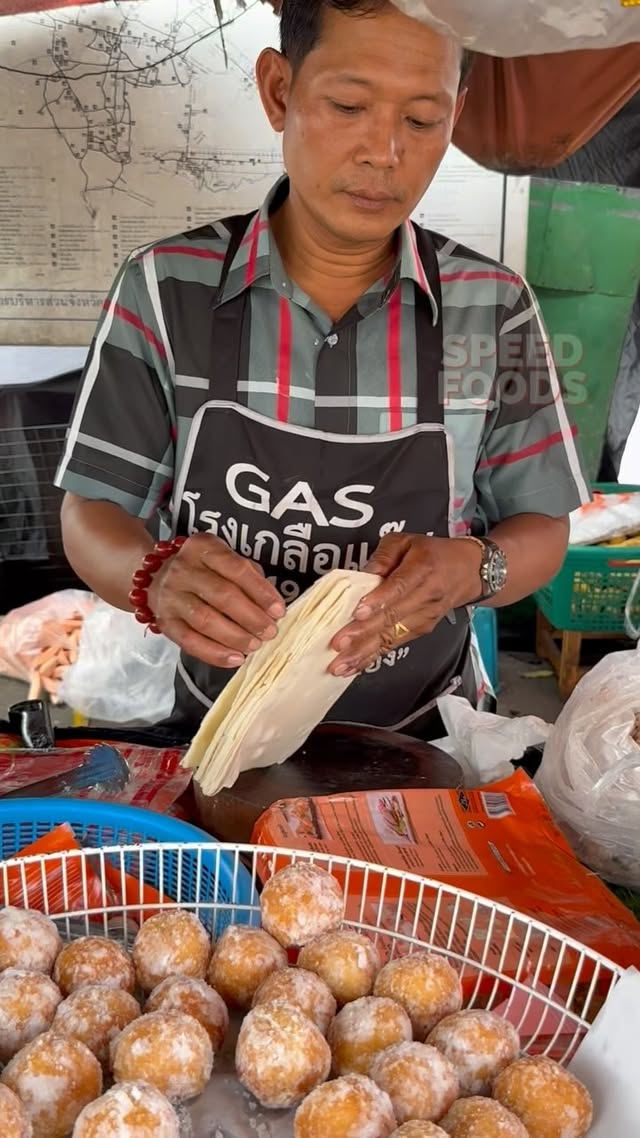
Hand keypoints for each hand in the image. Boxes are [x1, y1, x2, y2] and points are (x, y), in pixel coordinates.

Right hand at [148, 533, 285, 668]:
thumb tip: (272, 607)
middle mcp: (183, 569)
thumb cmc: (203, 570)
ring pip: (206, 620)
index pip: (237, 569)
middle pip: (222, 596)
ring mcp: (171, 596)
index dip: (260, 592)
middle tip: (269, 632)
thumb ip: (249, 577)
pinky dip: (215, 653)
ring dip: (235, 637)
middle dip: (251, 617)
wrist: (157, 576)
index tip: (278, 611)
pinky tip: (235, 659)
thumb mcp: (224, 560)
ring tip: (255, 645)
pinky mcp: (165, 621)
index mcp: (203, 547)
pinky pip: (190, 641)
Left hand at [329, 534, 481, 676]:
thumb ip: (383, 556)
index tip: (357, 612)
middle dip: (362, 633)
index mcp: (422, 569)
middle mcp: (425, 597)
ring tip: (340, 664)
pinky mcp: (420, 631)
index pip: (400, 587)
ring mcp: (424, 618)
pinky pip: (393, 645)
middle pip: (392, 617)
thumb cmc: (432, 554)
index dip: (379, 600)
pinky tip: (353, 667)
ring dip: (364, 652)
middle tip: (338, 643)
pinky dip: (372, 657)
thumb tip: (363, 575)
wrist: (469, 572)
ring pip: (391, 637)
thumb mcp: (406, 541)